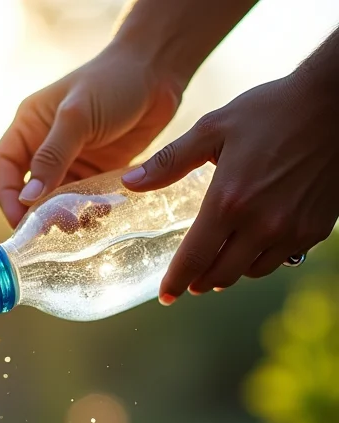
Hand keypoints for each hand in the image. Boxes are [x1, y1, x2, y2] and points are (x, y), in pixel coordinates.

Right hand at [0, 41, 184, 226]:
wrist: (158, 72)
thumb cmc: (112, 83)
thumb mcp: (77, 118)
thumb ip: (52, 157)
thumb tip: (28, 198)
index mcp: (29, 127)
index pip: (5, 167)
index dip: (8, 196)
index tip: (20, 221)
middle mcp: (44, 145)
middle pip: (28, 189)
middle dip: (36, 212)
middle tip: (52, 230)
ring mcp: (70, 160)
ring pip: (55, 199)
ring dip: (62, 216)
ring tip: (77, 227)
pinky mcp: (95, 171)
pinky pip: (83, 199)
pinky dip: (86, 212)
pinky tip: (97, 218)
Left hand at [122, 73, 338, 303]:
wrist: (337, 102)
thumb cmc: (271, 110)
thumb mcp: (212, 129)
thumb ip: (168, 162)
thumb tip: (130, 182)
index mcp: (228, 202)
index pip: (193, 259)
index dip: (175, 282)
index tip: (165, 296)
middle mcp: (260, 224)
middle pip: (220, 275)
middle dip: (199, 281)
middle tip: (190, 279)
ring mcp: (290, 230)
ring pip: (250, 272)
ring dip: (230, 272)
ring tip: (219, 262)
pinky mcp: (314, 230)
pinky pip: (279, 260)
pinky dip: (260, 261)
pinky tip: (252, 247)